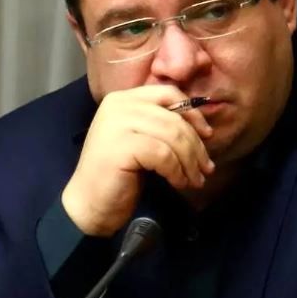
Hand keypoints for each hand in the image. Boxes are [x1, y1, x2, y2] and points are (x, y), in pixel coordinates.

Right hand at [61, 85, 214, 236]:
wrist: (89, 204)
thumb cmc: (120, 174)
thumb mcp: (143, 140)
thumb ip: (162, 125)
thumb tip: (203, 127)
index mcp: (124, 98)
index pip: (168, 93)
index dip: (193, 113)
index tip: (207, 135)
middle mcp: (119, 105)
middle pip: (174, 119)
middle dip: (196, 146)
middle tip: (206, 168)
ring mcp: (118, 123)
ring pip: (172, 137)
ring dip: (190, 162)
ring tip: (196, 180)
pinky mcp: (121, 146)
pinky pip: (164, 155)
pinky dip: (177, 171)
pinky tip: (178, 183)